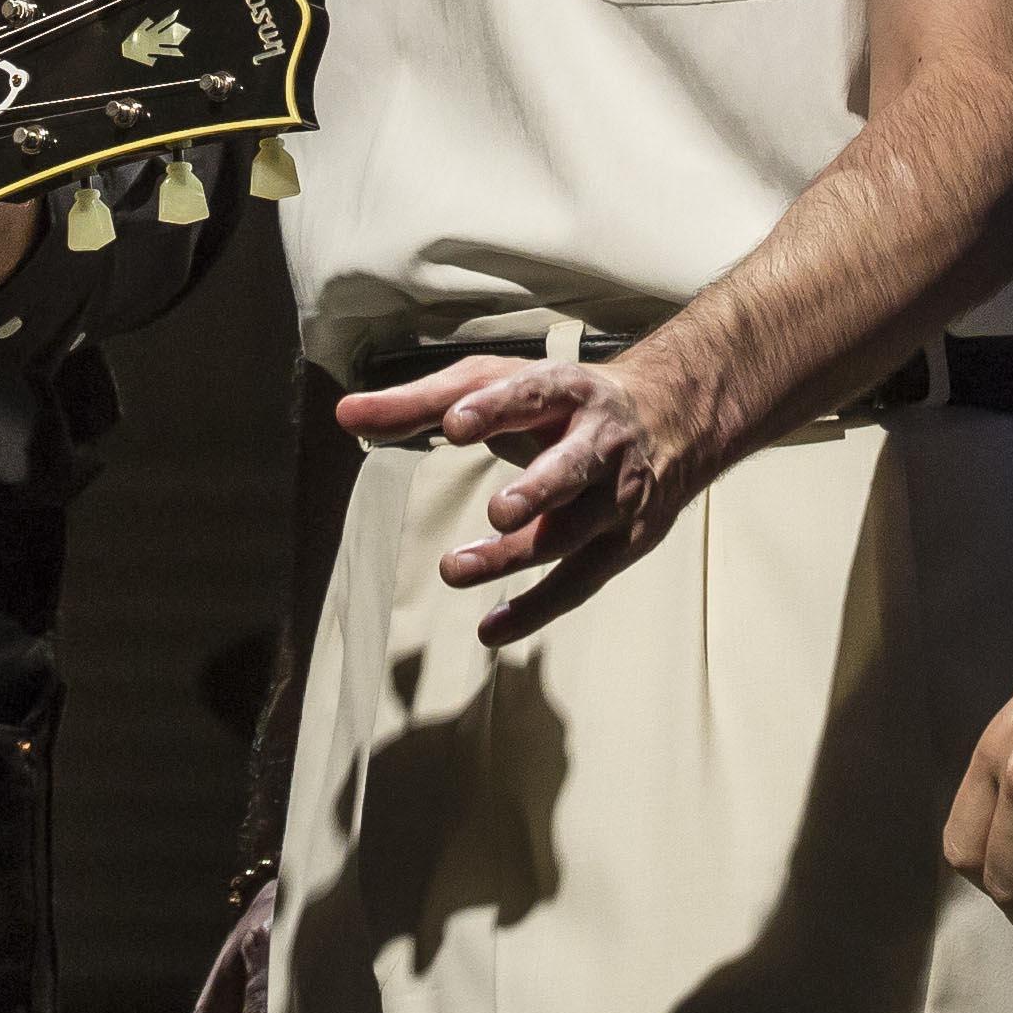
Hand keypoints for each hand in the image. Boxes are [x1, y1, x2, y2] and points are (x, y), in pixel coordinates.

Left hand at [328, 350, 725, 648]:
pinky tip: (490, 629)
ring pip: (572, 532)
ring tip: (453, 570)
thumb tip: (343, 414)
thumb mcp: (494, 384)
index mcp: (565, 390)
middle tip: (498, 510)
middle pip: (571, 467)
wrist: (668, 417)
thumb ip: (419, 402)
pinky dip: (536, 608)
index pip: (532, 394)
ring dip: (517, 555)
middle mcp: (599, 442)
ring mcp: (616, 497)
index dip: (495, 408)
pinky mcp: (622, 543)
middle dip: (537, 489)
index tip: (453, 424)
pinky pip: (580, 582)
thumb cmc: (556, 399)